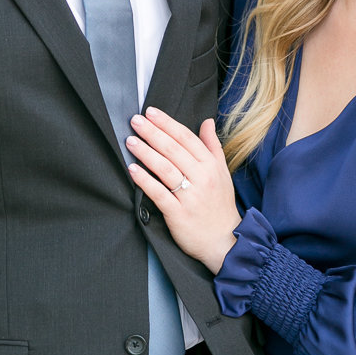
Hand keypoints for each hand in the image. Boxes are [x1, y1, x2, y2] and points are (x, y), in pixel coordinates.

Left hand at [127, 109, 240, 273]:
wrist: (224, 241)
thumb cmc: (220, 205)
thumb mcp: (222, 172)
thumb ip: (212, 146)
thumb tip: (207, 122)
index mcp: (210, 165)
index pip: (186, 138)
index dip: (167, 123)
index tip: (151, 112)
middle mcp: (201, 178)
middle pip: (173, 149)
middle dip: (152, 132)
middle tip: (135, 121)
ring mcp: (190, 196)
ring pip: (165, 168)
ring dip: (146, 152)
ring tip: (131, 141)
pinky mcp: (178, 214)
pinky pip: (159, 193)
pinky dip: (145, 181)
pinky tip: (133, 170)